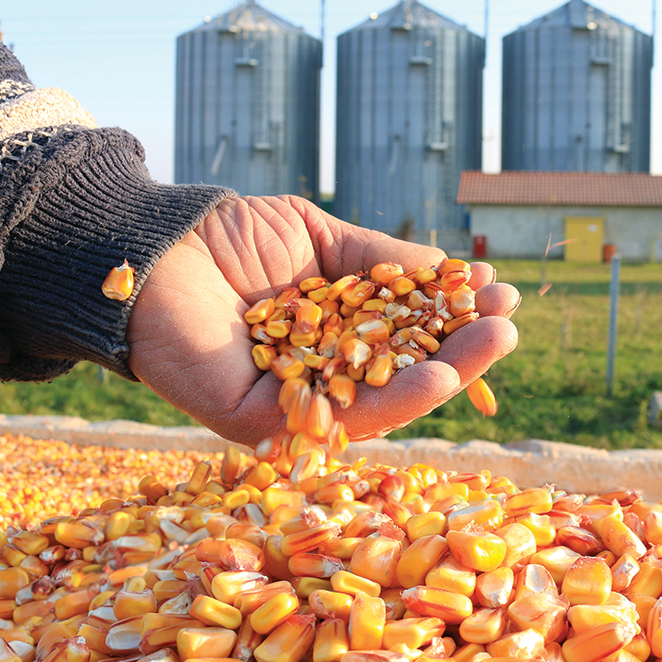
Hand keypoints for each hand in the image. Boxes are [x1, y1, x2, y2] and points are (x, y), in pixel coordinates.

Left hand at [126, 195, 519, 447]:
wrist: (152, 245)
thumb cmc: (231, 237)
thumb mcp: (321, 238)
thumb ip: (380, 260)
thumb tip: (449, 273)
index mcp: (332, 335)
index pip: (404, 336)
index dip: (451, 318)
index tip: (496, 292)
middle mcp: (318, 375)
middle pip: (401, 375)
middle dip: (461, 352)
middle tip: (509, 324)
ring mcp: (292, 403)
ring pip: (380, 403)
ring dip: (445, 377)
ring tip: (494, 345)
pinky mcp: (262, 423)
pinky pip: (337, 418)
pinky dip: (392, 401)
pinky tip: (438, 375)